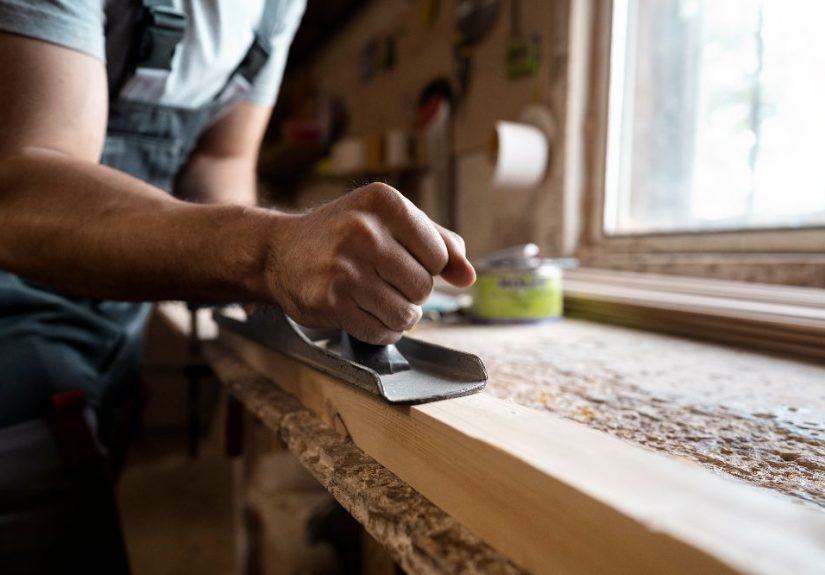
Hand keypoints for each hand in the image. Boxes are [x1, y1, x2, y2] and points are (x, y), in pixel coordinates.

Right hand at [269, 183, 474, 343]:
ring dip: (398, 315)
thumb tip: (469, 277)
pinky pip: (379, 331)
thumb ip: (437, 241)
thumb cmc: (343, 235)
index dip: (428, 267)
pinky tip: (365, 315)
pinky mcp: (329, 300)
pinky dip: (381, 331)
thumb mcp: (388, 221)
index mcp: (384, 202)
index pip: (439, 255)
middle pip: (424, 286)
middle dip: (412, 293)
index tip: (403, 261)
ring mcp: (344, 267)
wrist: (279, 252)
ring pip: (405, 313)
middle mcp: (363, 230)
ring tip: (377, 300)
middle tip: (387, 283)